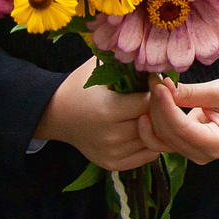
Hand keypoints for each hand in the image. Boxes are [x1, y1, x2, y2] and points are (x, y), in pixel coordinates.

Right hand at [33, 58, 158, 171]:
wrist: (56, 114)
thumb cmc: (80, 87)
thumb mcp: (98, 68)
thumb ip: (125, 62)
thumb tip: (156, 55)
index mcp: (108, 110)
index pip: (149, 102)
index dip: (156, 90)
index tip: (156, 82)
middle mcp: (110, 135)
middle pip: (153, 122)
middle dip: (160, 109)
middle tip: (162, 98)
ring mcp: (111, 152)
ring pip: (152, 140)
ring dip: (158, 127)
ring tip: (157, 112)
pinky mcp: (112, 164)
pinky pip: (146, 155)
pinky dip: (152, 143)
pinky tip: (148, 128)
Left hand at [142, 77, 218, 164]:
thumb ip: (191, 93)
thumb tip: (164, 88)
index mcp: (217, 144)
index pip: (182, 128)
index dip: (166, 107)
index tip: (159, 86)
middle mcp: (203, 155)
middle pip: (169, 134)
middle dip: (158, 108)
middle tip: (154, 82)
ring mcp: (193, 154)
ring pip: (161, 138)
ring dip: (153, 115)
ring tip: (153, 92)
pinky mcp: (185, 148)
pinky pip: (162, 141)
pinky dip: (153, 126)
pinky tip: (147, 110)